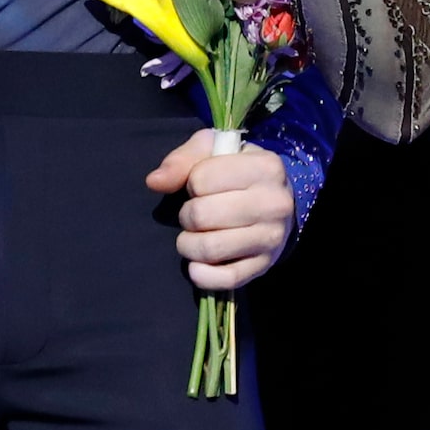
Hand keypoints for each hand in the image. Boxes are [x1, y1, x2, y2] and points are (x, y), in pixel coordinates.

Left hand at [146, 132, 295, 290]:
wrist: (275, 203)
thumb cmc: (238, 171)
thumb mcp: (212, 151)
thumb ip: (182, 160)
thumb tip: (154, 182)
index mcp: (266, 166)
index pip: (202, 179)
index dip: (192, 183)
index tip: (202, 185)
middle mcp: (275, 203)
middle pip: (202, 215)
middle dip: (187, 215)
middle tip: (194, 214)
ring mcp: (272, 238)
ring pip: (210, 248)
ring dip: (188, 244)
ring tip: (193, 236)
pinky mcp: (264, 266)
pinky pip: (225, 278)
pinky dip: (201, 274)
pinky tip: (196, 264)